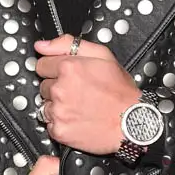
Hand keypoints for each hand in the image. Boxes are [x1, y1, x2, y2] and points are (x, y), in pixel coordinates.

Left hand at [34, 34, 140, 153]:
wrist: (132, 122)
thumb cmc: (121, 92)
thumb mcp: (103, 55)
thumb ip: (68, 45)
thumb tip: (42, 46)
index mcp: (68, 68)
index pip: (42, 65)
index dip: (55, 69)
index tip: (68, 76)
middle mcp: (60, 89)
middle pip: (43, 86)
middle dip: (57, 87)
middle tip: (78, 91)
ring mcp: (58, 111)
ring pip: (44, 104)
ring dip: (57, 105)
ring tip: (78, 106)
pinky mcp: (58, 130)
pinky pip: (49, 123)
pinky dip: (60, 121)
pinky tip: (76, 118)